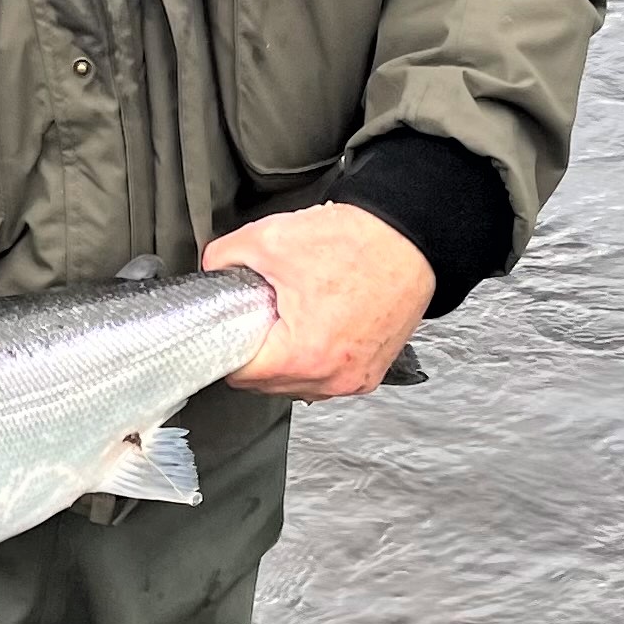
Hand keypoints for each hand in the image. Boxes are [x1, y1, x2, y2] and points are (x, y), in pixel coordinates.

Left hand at [203, 203, 436, 400]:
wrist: (410, 239)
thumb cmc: (357, 242)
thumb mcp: (271, 238)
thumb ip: (225, 257)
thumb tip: (213, 271)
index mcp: (303, 355)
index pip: (240, 375)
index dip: (227, 345)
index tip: (229, 329)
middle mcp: (332, 378)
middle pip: (267, 385)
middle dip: (259, 352)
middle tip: (263, 315)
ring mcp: (354, 380)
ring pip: (297, 385)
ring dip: (287, 360)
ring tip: (293, 319)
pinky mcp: (371, 373)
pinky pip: (327, 378)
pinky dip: (315, 359)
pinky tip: (318, 326)